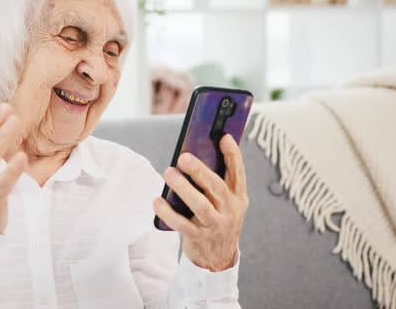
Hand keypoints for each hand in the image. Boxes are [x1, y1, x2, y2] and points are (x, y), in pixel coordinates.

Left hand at [153, 134, 247, 270]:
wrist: (219, 259)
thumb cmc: (218, 220)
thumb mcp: (226, 203)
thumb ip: (215, 184)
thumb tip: (193, 157)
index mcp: (238, 197)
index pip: (238, 173)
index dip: (232, 154)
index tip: (224, 137)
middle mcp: (230, 210)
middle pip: (216, 187)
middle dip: (200, 171)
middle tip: (183, 157)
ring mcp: (215, 225)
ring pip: (200, 205)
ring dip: (183, 188)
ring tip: (168, 173)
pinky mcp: (199, 237)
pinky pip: (181, 224)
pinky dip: (168, 213)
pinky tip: (156, 201)